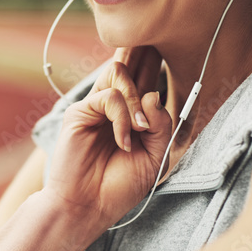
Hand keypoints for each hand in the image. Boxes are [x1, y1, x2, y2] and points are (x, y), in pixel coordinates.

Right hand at [42, 46, 173, 234]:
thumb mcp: (155, 157)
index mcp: (133, 113)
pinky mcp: (80, 112)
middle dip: (145, 52)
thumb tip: (153, 94)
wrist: (88, 207)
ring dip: (136, 98)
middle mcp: (114, 105)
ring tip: (141, 128)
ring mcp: (96, 107)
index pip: (145, 77)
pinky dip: (123, 119)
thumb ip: (162, 126)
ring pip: (119, 73)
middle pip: (130, 63)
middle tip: (157, 43)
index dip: (155, 60)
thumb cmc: (119, 186)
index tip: (171, 46)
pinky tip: (125, 141)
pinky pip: (110, 98)